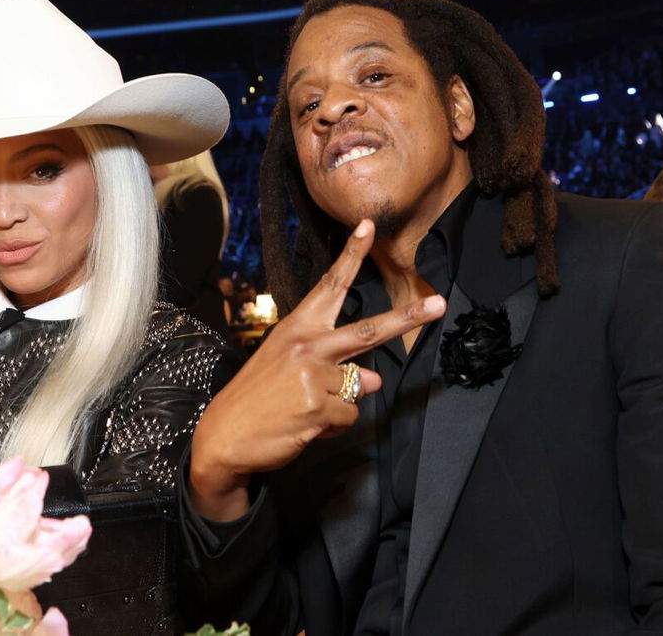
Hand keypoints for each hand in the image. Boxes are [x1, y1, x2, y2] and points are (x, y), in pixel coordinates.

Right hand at [189, 219, 445, 519]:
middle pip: (367, 330)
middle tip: (439, 304)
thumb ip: (332, 367)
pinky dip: (332, 426)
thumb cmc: (255, 399)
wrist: (224, 436)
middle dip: (407, 318)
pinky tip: (304, 425)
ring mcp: (313, 376)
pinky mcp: (319, 407)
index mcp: (296, 328)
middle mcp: (307, 345)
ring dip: (339, 405)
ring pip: (358, 388)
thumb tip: (373, 380)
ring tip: (302, 410)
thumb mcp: (289, 370)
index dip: (351, 256)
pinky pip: (348, 416)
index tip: (369, 226)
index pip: (329, 286)